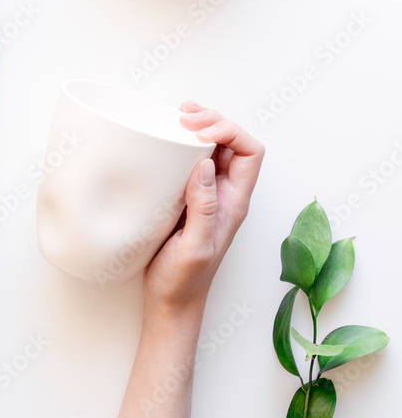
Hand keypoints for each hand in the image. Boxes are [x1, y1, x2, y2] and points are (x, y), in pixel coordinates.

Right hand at [143, 103, 264, 322]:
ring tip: (178, 115)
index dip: (230, 133)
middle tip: (184, 116)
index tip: (200, 132)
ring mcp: (206, 194)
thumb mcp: (195, 246)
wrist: (171, 302)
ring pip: (213, 148)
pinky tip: (167, 138)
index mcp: (235, 202)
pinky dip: (182, 144)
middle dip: (214, 121)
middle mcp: (224, 193)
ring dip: (199, 127)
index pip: (250, 152)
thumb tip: (204, 163)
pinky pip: (190, 161)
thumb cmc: (185, 281)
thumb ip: (204, 207)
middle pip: (232, 143)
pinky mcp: (185, 197)